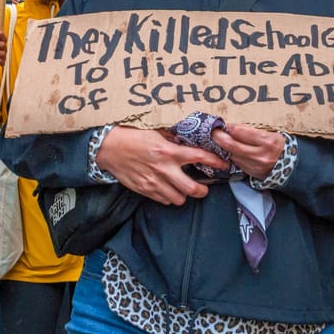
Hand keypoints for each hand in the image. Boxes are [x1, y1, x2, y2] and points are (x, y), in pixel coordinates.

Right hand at [0, 26, 7, 78]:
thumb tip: (5, 38)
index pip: (0, 34)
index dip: (4, 39)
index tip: (3, 42)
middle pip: (2, 44)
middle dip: (4, 50)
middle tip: (1, 52)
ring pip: (2, 53)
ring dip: (3, 57)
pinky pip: (0, 60)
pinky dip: (2, 62)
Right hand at [96, 126, 222, 205]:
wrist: (110, 148)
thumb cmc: (133, 137)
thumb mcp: (156, 132)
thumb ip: (173, 139)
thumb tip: (189, 140)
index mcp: (169, 152)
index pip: (199, 157)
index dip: (215, 162)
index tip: (223, 164)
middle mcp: (164, 169)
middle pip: (192, 188)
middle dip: (202, 190)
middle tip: (204, 188)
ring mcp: (154, 182)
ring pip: (179, 199)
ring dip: (183, 195)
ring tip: (183, 189)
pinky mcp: (145, 190)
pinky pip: (164, 200)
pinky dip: (168, 197)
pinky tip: (167, 189)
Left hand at [210, 122, 287, 178]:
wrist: (290, 166)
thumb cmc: (279, 146)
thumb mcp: (271, 134)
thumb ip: (253, 132)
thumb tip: (233, 128)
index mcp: (267, 141)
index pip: (241, 132)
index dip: (230, 127)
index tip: (225, 124)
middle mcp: (260, 154)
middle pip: (232, 145)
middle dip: (219, 137)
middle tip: (212, 131)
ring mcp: (254, 165)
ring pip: (231, 154)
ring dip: (222, 147)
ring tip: (216, 140)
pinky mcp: (250, 172)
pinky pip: (235, 162)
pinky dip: (230, 155)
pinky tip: (226, 150)